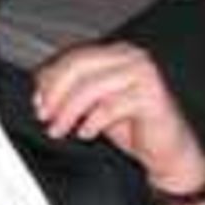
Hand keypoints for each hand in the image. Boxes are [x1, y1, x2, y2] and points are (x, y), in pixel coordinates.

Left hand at [35, 43, 204, 200]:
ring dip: (69, 111)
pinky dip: (92, 121)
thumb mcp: (95, 105)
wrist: (167, 151)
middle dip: (55, 94)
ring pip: (92, 87)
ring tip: (59, 130)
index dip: (50, 79)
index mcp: (116, 53)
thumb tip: (40, 89)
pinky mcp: (152, 96)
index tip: (37, 103)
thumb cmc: (133, 127)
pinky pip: (111, 106)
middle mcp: (131, 57)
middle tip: (45, 116)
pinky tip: (86, 133)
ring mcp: (144, 74)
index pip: (74, 57)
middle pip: (80, 67)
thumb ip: (73, 92)